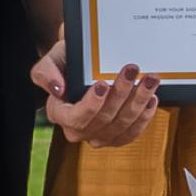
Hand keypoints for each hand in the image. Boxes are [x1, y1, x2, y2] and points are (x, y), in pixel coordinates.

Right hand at [30, 33, 160, 147]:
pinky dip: (145, 116)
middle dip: (121, 93)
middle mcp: (78, 130)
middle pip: (104, 119)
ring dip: (138, 101)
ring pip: (122, 125)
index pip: (75, 118)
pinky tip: (151, 98)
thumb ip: (45, 72)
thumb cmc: (69, 61)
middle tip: (131, 70)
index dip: (91, 104)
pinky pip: (133, 132)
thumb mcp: (52, 59)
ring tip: (149, 80)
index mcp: (59, 114)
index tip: (103, 84)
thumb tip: (57, 89)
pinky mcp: (117, 136)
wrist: (86, 65)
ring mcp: (99, 135)